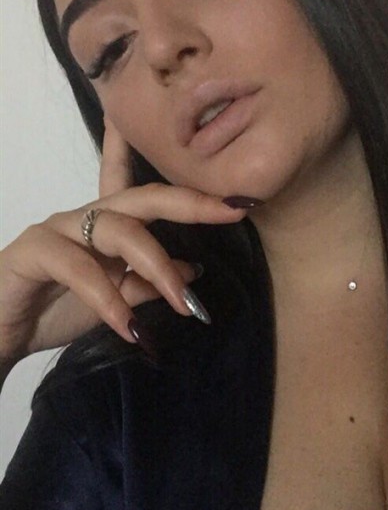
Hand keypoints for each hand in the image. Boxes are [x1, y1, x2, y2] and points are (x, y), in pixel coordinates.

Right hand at [0, 118, 246, 361]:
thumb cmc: (53, 311)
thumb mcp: (114, 302)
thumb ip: (147, 283)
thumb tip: (194, 270)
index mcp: (106, 225)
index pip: (143, 191)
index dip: (182, 182)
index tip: (228, 186)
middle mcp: (86, 216)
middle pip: (143, 198)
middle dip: (189, 202)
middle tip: (232, 212)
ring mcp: (59, 228)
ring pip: (117, 228)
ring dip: (157, 265)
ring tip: (184, 303)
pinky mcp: (33, 250)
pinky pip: (79, 268)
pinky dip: (108, 297)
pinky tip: (128, 326)